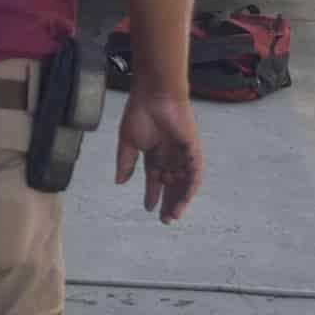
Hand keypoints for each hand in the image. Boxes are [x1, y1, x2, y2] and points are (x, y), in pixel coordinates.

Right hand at [114, 93, 203, 223]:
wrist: (156, 95)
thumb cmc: (141, 111)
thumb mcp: (127, 142)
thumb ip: (125, 163)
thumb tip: (119, 181)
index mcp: (155, 154)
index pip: (156, 180)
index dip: (153, 195)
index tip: (150, 209)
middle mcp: (170, 156)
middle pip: (173, 186)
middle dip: (169, 203)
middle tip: (165, 220)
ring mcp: (183, 154)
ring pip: (185, 183)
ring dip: (180, 200)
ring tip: (173, 215)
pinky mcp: (193, 150)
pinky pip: (195, 174)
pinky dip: (190, 188)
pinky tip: (184, 200)